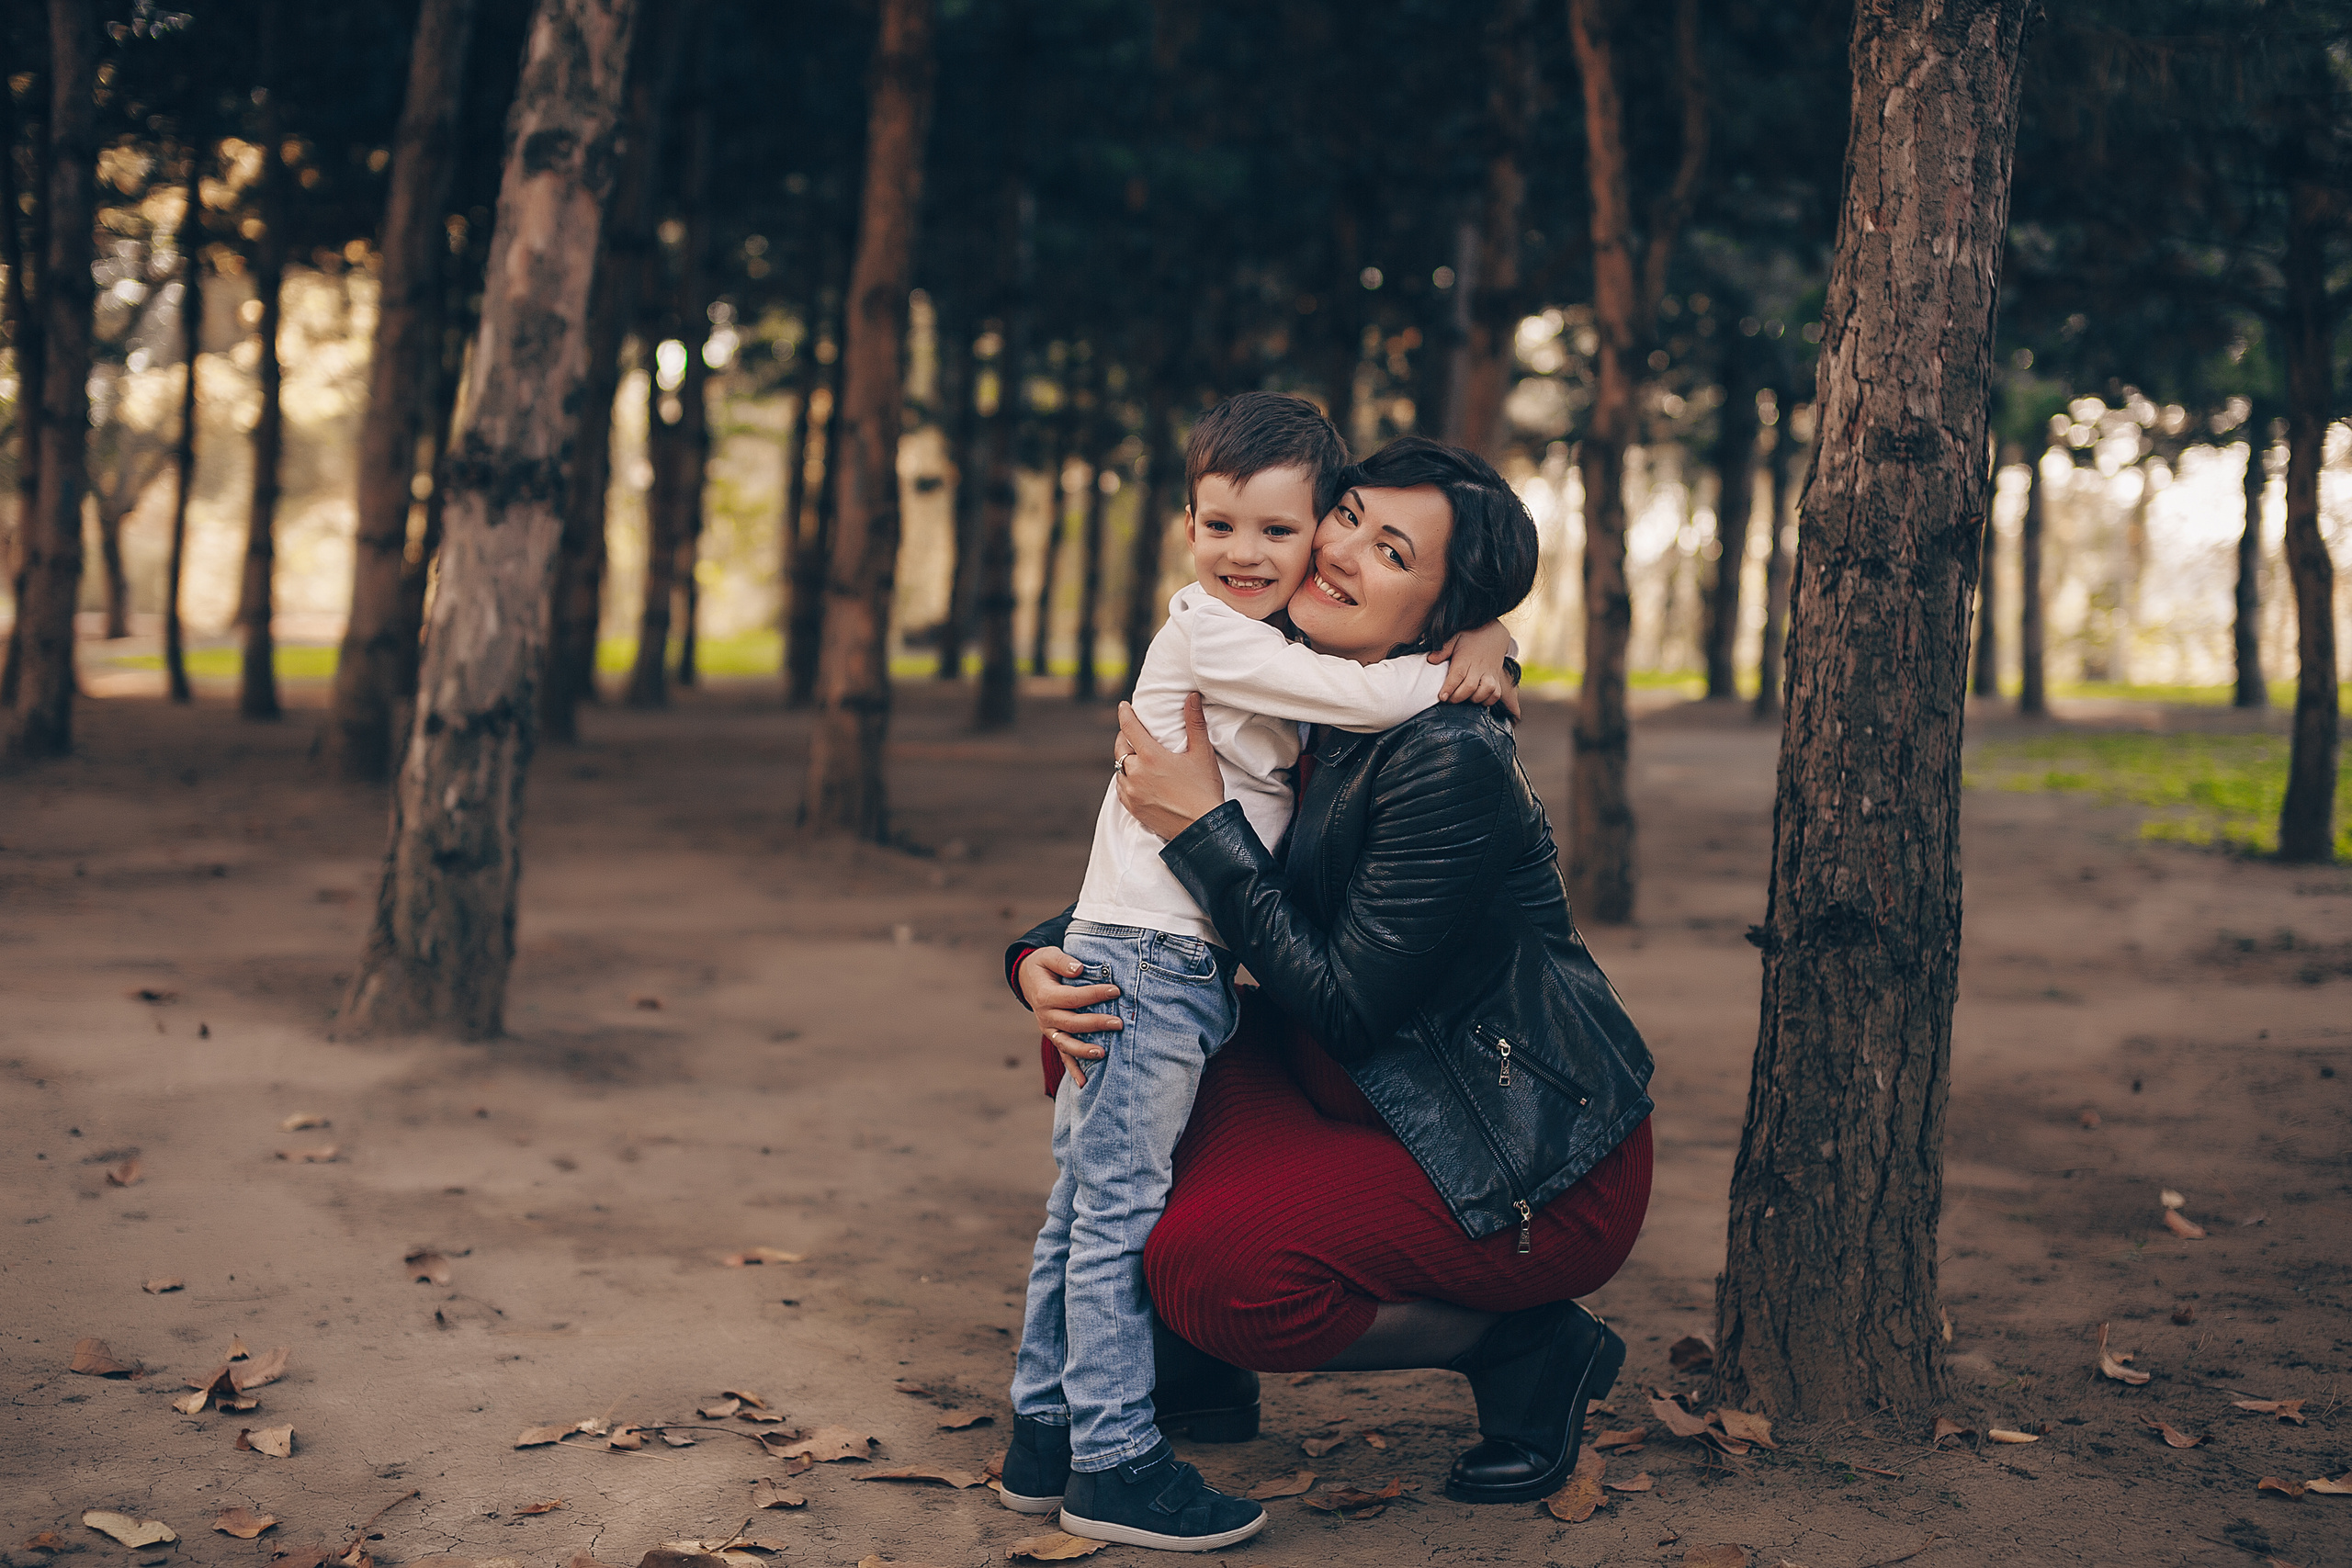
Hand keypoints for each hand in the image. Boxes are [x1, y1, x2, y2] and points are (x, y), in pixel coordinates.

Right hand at [1017, 945, 1118, 1087]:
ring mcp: (1049, 1029)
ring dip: (1084, 1051)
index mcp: (1045, 996)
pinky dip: (1073, 1069)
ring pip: (1066, 1043)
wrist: (1028, 978)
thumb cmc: (1043, 965)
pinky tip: (1084, 1083)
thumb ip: (1063, 961)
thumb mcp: (1049, 955)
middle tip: (1119, 1023)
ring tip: (1103, 1053)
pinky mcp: (1053, 1036)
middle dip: (1096, 1024)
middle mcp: (1045, 1016)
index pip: (1073, 998)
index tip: (1116, 990)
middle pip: (1072, 1023)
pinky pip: (1062, 1055)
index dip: (1094, 994)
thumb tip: (1079, 969)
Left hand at [1113, 694, 1224, 839]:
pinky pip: (1121, 788)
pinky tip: (1135, 779)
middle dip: (1124, 738)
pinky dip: (1125, 780)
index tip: (1123, 706)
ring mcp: (1132, 792)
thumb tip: (1192, 697)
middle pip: (1120, 748)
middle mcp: (1136, 773)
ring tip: (1135, 757)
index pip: (1130, 728)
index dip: (1125, 714)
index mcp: (1151, 756)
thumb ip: (1195, 723)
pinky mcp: (1132, 808)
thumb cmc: (1204, 790)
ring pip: (1119, 770)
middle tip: (1131, 733)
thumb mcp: (1202, 753)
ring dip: (1125, 761)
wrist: (1202, 828)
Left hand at [1430, 620, 1520, 718]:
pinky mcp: (1497, 680)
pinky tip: (1478, 698)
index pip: (1457, 675)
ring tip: (1463, 697)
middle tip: (1448, 699)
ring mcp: (1490, 674)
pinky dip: (1487, 701)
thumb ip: (1443, 650)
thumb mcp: (1455, 638)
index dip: (1449, 688)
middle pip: (1470, 687)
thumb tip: (1430, 660)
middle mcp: (1479, 668)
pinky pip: (1495, 695)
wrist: (1494, 633)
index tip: (1442, 697)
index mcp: (1466, 658)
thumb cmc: (1471, 638)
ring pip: (1485, 692)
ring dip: (1473, 699)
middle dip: (1457, 697)